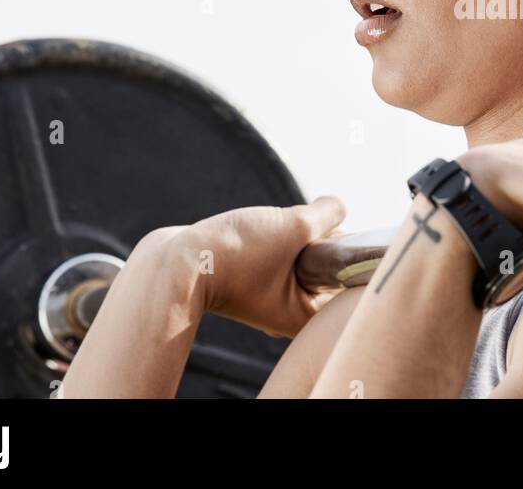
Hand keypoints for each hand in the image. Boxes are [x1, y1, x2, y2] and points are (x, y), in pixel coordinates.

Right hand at [171, 196, 347, 337]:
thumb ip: (327, 215)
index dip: (344, 248)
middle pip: (326, 266)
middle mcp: (290, 312)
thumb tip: (340, 207)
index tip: (331, 231)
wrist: (175, 261)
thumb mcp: (295, 227)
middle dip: (317, 239)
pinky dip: (276, 236)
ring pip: (302, 254)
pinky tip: (257, 231)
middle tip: (297, 228)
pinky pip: (280, 252)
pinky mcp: (253, 279)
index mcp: (307, 316)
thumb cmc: (236, 253)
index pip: (347, 280)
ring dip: (294, 234)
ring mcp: (271, 298)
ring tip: (269, 231)